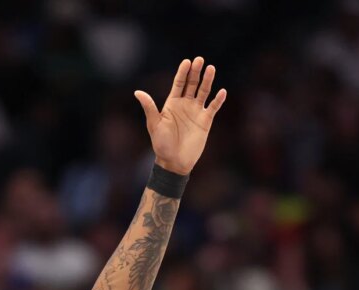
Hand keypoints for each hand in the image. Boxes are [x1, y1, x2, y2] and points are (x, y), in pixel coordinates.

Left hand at [135, 57, 226, 174]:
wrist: (174, 161)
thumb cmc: (161, 144)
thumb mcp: (154, 124)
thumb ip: (149, 107)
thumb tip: (137, 92)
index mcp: (172, 103)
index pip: (179, 83)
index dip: (183, 72)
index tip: (187, 61)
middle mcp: (185, 104)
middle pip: (192, 84)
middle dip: (196, 72)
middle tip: (200, 60)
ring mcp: (196, 111)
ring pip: (204, 92)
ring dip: (208, 81)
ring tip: (211, 68)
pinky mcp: (206, 121)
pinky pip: (213, 107)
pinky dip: (218, 100)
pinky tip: (222, 92)